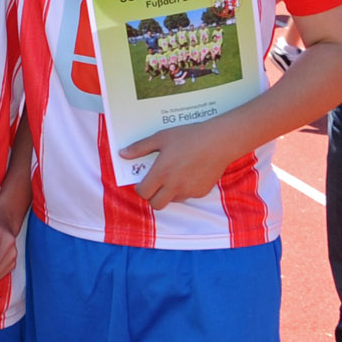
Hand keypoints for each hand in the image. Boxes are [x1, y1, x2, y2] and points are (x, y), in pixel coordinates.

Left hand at [121, 116, 240, 211]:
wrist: (219, 141)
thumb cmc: (189, 136)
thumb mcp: (161, 137)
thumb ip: (140, 147)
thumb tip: (123, 154)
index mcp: (162, 172)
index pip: (143, 193)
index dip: (140, 188)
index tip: (143, 181)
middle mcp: (174, 185)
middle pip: (156, 204)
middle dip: (152, 197)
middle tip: (155, 185)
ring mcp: (189, 191)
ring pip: (172, 201)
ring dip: (168, 194)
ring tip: (173, 176)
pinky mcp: (201, 192)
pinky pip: (187, 196)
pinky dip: (184, 190)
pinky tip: (188, 174)